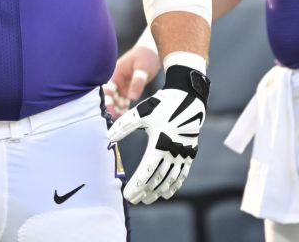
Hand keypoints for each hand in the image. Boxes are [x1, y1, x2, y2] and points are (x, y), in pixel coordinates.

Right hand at [103, 43, 161, 119]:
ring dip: (117, 109)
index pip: (107, 90)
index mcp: (115, 73)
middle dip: (111, 108)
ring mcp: (122, 85)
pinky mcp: (128, 88)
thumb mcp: (142, 68)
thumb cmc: (145, 55)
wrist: (152, 50)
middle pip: (109, 97)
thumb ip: (137, 83)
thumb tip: (132, 98)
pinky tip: (125, 115)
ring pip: (116, 100)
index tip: (111, 112)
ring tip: (121, 120)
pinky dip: (124, 107)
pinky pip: (124, 100)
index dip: (107, 101)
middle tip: (116, 118)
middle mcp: (116, 80)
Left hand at [107, 65, 209, 203]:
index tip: (128, 194)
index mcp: (160, 143)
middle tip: (134, 200)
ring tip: (148, 199)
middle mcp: (173, 151)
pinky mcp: (190, 152)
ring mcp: (183, 153)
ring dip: (159, 191)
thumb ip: (124, 125)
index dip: (137, 185)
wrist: (188, 99)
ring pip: (170, 178)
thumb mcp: (141, 112)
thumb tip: (108, 137)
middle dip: (145, 191)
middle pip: (158, 178)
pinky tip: (167, 192)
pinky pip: (182, 173)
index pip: (147, 171)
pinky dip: (175, 185)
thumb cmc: (162, 105)